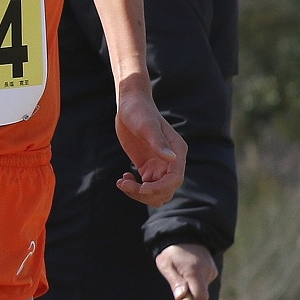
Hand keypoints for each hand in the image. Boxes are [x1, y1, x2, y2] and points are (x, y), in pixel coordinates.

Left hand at [114, 85, 186, 207]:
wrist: (130, 106)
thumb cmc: (139, 112)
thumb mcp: (147, 126)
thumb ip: (158, 142)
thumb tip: (172, 159)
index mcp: (177, 152)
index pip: (175, 179)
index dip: (160, 188)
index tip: (142, 188)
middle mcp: (171, 162)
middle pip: (166, 190)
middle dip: (146, 193)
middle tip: (124, 184)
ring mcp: (159, 166)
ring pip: (155, 192)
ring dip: (139, 193)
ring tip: (122, 182)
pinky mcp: (147, 167)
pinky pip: (145, 187)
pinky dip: (134, 188)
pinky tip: (124, 177)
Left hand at [156, 243, 216, 299]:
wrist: (183, 235)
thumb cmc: (171, 252)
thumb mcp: (166, 266)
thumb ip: (175, 282)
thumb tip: (181, 298)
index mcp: (194, 271)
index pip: (200, 296)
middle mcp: (207, 272)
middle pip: (201, 294)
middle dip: (189, 296)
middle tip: (177, 287)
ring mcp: (212, 271)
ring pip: (202, 289)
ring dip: (191, 287)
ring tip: (181, 273)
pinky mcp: (213, 270)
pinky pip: (204, 282)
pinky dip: (195, 282)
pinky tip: (188, 271)